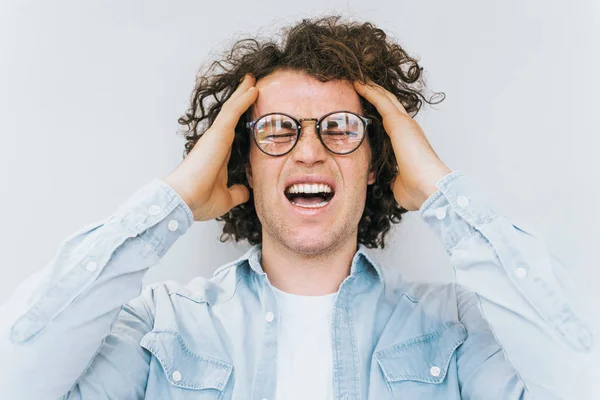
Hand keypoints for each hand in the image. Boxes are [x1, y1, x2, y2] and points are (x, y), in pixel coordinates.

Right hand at [163, 74, 257, 220]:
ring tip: (252, 80)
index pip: (233, 132)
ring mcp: (216, 136)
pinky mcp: (217, 134)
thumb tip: (247, 191)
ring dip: (243, 93)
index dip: (240, 120)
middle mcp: (216, 142)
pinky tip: (253, 89)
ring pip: (232, 109)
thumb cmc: (199, 200)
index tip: (248, 112)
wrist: (185, 201)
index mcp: (219, 155)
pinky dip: (243, 99)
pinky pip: (233, 111)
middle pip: (231, 115)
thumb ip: (238, 192)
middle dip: (241, 100)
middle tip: (252, 85)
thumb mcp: (226, 197)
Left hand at [353, 79, 451, 210]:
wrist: (429, 189)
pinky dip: (368, 90)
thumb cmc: (417, 190)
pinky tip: (356, 83)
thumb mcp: (396, 182)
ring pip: (384, 98)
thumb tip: (382, 181)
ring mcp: (404, 124)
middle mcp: (407, 128)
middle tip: (359, 83)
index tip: (365, 106)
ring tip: (356, 78)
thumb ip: (389, 177)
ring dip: (370, 88)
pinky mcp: (398, 122)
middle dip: (374, 93)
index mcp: (407, 141)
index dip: (378, 110)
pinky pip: (380, 100)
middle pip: (388, 104)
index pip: (390, 121)